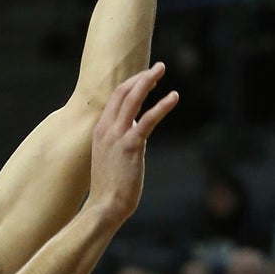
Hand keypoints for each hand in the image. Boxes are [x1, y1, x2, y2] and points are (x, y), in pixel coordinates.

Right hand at [88, 63, 178, 223]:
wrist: (104, 207)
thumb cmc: (109, 188)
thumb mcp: (110, 159)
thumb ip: (120, 143)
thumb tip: (134, 135)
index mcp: (100, 132)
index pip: (114, 99)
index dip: (131, 84)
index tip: (145, 78)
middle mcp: (106, 129)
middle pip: (122, 92)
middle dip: (140, 76)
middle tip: (157, 67)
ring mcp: (117, 136)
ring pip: (132, 99)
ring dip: (148, 81)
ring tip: (162, 69)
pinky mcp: (131, 146)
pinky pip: (147, 119)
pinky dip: (162, 106)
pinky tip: (174, 97)